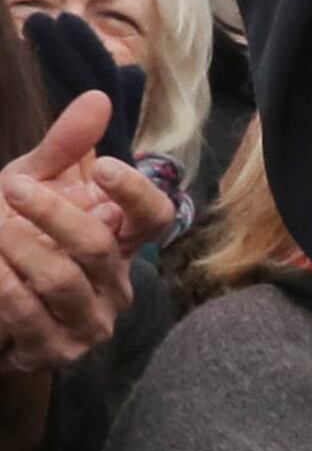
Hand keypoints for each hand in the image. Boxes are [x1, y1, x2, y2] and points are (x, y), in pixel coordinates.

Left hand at [0, 94, 171, 376]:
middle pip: (98, 248)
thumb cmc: (16, 233)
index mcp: (125, 242)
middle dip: (52, 214)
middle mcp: (118, 285)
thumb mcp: (34, 183)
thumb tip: (98, 98)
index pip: (156, 219)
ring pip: (61, 280)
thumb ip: (67, 146)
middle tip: (11, 186)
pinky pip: (28, 314)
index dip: (137, 193)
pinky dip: (1, 285)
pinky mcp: (55, 352)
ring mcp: (90, 323)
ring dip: (18, 250)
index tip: (104, 166)